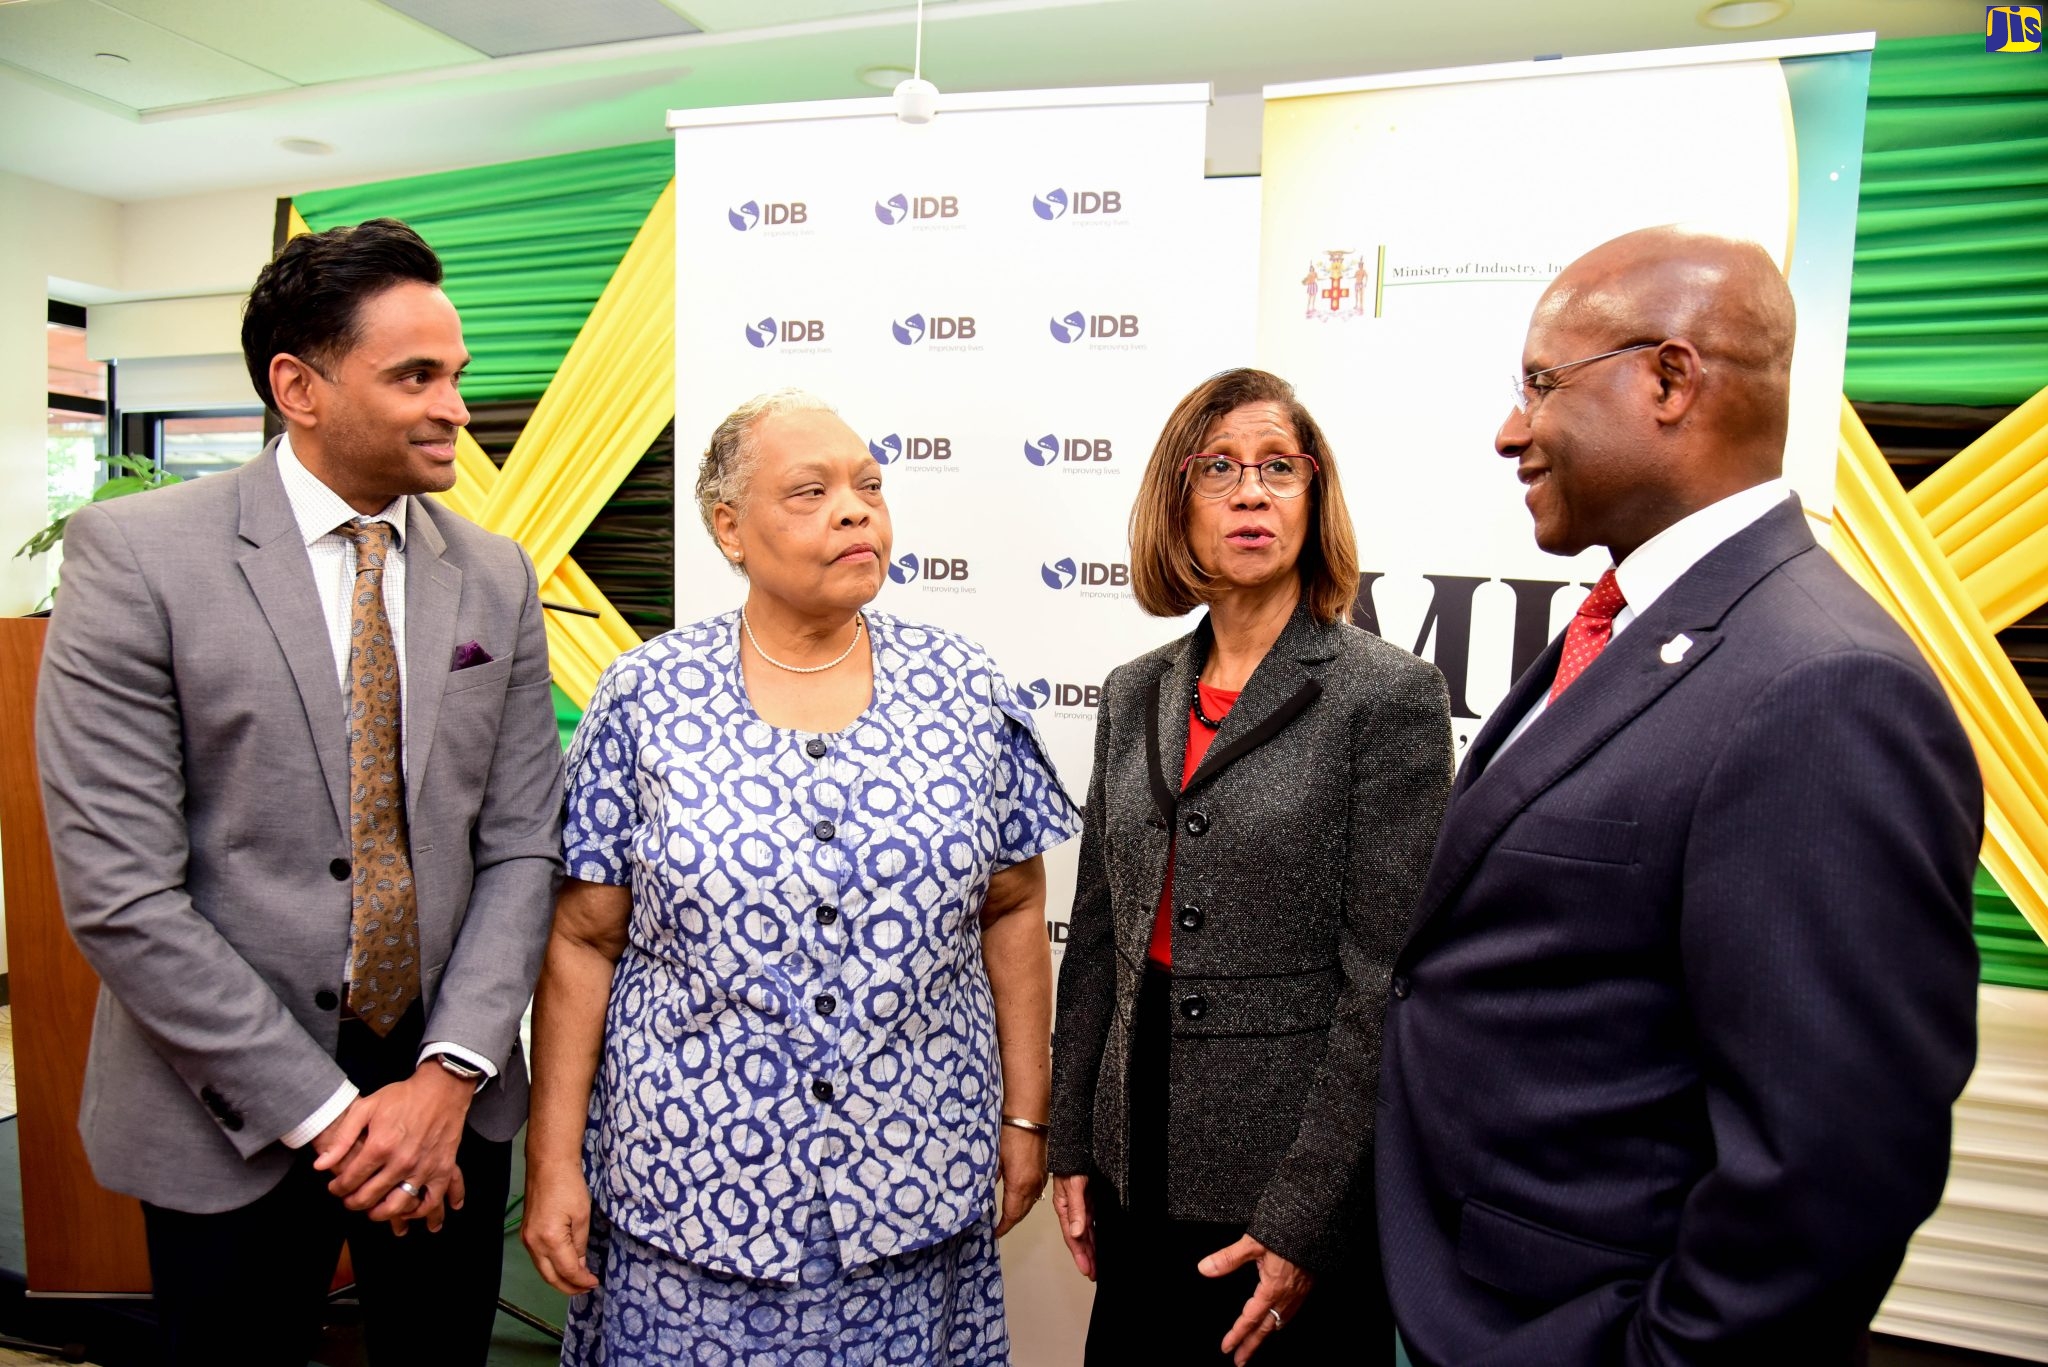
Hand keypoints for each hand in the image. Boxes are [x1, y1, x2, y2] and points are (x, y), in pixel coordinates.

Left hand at [313, 1061, 473, 1227]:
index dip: (337, 1188)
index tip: (335, 1188)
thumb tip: (320, 1166)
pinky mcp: (443, 1170)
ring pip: (397, 1206)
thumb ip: (342, 1138)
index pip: (350, 1180)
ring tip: (372, 1210)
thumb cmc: (402, 1096)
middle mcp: (401, 1162)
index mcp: (379, 1146)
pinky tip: (407, 1211)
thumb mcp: (366, 1108)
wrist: (442, 1088)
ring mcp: (423, 1168)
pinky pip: (430, 1201)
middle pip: (369, 1197)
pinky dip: (418, 1212)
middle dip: (353, 1202)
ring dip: (380, 1214)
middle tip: (349, 1200)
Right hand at [522, 1159, 600, 1294]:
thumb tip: (579, 1264)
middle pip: (550, 1277)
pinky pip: (538, 1259)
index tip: (594, 1283)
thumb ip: (580, 1244)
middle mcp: (533, 1243)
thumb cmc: (568, 1185)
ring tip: (577, 1281)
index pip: (567, 1270)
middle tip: (586, 1288)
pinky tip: (564, 1267)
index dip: (581, 1280)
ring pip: (542, 1270)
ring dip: (559, 1279)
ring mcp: (526, 1239)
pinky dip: (551, 1267)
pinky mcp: (525, 1233)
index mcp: (550, 1239)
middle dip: (569, 1287)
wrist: (548, 1165)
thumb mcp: (582, 1217)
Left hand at [994, 1124, 1046, 1237]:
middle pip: (1023, 1212)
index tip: (995, 1232)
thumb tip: (982, 1192)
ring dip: (1020, 1212)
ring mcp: (1041, 1178)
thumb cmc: (1010, 1133)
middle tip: (999, 1227)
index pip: (1012, 1214)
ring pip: (1031, 1203)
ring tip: (1007, 1216)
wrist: (1029, 1115)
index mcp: (1020, 1185)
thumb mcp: (994, 1158)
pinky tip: (1018, 1198)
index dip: (1003, 1226)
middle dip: (1011, 1221)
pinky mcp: (1044, 1170)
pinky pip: (1036, 1193)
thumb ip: (989, 1178)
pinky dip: (1027, 1201)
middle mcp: (1034, 1185)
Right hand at [1050, 1173, 1095, 1279]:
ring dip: (1091, 1249)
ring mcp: (1081, 1206)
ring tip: (1097, 1265)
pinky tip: (1100, 1243)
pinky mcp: (1089, 1201)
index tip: (1087, 1270)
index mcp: (1064, 1208)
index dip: (1079, 1254)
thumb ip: (1076, 1209)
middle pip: (1079, 1239)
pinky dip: (1096, 1234)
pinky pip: (1092, 1222)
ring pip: (1087, 1232)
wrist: (1077, 1148)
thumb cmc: (1071, 1163)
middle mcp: (1072, 1210)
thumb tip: (1077, 1232)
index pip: (1072, 1237)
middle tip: (1094, 1274)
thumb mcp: (1073, 1186)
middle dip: (1086, 1257)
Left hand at [1200, 1234, 1313, 1364]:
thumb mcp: (1252, 1243)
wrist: (1317, 1227)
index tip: (1227, 1347)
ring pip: (1281, 1321)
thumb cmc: (1287, 1232)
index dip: (1237, 1334)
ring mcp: (1298, 1292)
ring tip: (1256, 1342)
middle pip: (1266, 1328)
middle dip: (1251, 1345)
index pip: (1250, 1319)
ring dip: (1267, 1334)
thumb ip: (1228, 1258)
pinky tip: (1278, 1318)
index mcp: (1272, 1289)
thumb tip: (1205, 1268)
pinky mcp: (1307, 1285)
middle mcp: (1286, 1295)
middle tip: (1240, 1360)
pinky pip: (1292, 1311)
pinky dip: (1281, 1321)